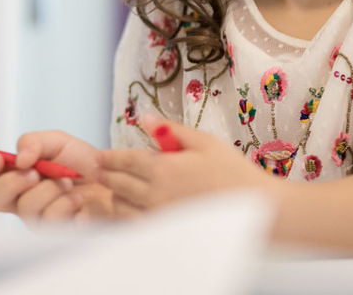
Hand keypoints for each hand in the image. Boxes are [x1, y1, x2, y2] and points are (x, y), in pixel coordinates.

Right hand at [0, 131, 112, 222]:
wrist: (116, 181)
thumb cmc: (84, 163)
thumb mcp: (58, 141)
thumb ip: (34, 142)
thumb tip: (18, 159)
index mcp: (15, 175)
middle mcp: (20, 199)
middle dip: (12, 182)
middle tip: (35, 172)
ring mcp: (36, 218)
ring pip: (25, 207)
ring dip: (50, 189)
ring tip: (69, 182)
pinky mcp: (55, 233)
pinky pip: (51, 220)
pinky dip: (67, 202)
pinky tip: (79, 199)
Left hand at [94, 114, 271, 215]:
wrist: (256, 209)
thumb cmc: (233, 172)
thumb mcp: (204, 142)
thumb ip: (170, 130)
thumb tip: (146, 118)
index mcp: (163, 168)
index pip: (124, 161)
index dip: (108, 158)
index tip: (99, 157)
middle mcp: (155, 194)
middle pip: (117, 184)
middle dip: (105, 175)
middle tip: (97, 170)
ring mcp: (159, 217)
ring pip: (121, 207)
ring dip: (114, 195)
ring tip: (115, 188)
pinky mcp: (166, 233)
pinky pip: (135, 226)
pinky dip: (127, 216)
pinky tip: (131, 209)